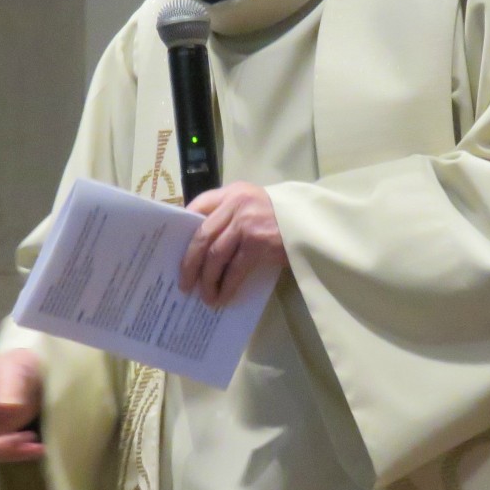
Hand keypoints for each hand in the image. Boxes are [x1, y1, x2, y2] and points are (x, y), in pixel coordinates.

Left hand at [181, 182, 286, 305]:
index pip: (197, 206)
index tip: (175, 250)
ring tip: (205, 296)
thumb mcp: (254, 205)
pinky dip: (226, 286)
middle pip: (201, 236)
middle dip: (189, 263)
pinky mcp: (258, 242)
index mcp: (233, 192)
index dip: (183, 229)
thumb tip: (204, 248)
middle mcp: (236, 203)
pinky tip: (223, 297)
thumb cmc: (283, 218)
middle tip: (184, 283)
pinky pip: (234, 269)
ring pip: (214, 255)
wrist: (314, 223)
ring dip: (207, 279)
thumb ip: (231, 215)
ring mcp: (246, 222)